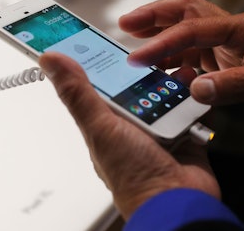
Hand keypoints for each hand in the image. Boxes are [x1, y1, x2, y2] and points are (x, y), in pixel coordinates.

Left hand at [39, 52, 219, 218]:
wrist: (177, 201)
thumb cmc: (135, 175)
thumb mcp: (101, 128)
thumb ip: (78, 94)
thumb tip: (51, 62)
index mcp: (107, 122)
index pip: (100, 85)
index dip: (100, 63)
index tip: (102, 42)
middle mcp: (132, 124)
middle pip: (136, 87)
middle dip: (144, 70)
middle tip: (148, 55)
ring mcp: (158, 128)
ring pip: (163, 94)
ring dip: (170, 82)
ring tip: (175, 72)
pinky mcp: (181, 132)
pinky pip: (186, 107)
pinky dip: (191, 97)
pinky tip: (193, 88)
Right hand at [119, 0, 243, 131]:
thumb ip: (235, 85)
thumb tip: (196, 89)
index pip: (194, 29)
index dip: (164, 42)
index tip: (138, 57)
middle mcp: (233, 31)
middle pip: (187, 13)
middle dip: (155, 17)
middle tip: (126, 24)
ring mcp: (229, 46)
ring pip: (187, 32)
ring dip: (161, 35)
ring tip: (136, 44)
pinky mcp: (227, 61)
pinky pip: (194, 55)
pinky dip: (175, 59)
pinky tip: (163, 69)